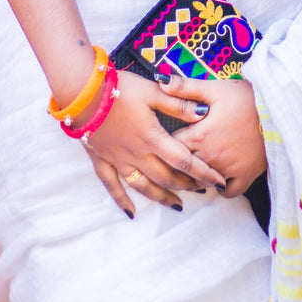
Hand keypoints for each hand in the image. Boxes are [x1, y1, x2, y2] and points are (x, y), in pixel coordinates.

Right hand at [81, 71, 225, 216]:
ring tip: (177, 205)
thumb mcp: (153, 91)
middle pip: (166, 177)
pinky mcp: (102, 160)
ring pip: (143, 186)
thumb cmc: (119, 88)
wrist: (82, 93)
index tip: (218, 181)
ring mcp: (118, 160)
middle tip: (203, 190)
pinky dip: (122, 201)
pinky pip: (112, 186)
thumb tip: (204, 113)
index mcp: (152, 137)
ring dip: (162, 197)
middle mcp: (137, 154)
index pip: (184, 160)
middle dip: (187, 185)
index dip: (203, 172)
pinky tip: (131, 213)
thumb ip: (178, 103)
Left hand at [168, 73, 266, 197]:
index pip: (172, 147)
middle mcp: (210, 157)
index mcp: (200, 136)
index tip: (169, 138)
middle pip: (185, 167)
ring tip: (197, 165)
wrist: (280, 111)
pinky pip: (227, 192)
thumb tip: (160, 81)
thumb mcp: (216, 88)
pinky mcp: (245, 177)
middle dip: (181, 162)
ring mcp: (227, 170)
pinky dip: (221, 187)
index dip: (168, 143)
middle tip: (181, 153)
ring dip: (197, 175)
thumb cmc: (247, 98)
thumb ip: (187, 87)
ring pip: (203, 181)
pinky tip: (219, 177)